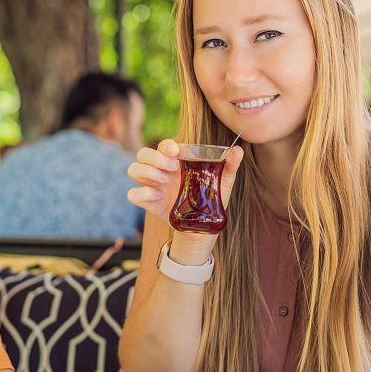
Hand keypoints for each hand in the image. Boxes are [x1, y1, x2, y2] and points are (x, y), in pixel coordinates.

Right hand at [127, 139, 243, 222]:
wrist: (203, 226)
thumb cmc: (210, 198)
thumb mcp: (223, 182)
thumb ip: (229, 166)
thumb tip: (238, 150)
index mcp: (176, 161)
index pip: (164, 146)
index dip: (166, 145)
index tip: (176, 152)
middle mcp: (161, 171)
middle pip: (142, 153)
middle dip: (154, 157)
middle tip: (172, 168)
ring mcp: (153, 186)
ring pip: (133, 169)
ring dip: (146, 172)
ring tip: (165, 181)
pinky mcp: (148, 202)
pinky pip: (132, 194)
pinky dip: (142, 194)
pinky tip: (158, 197)